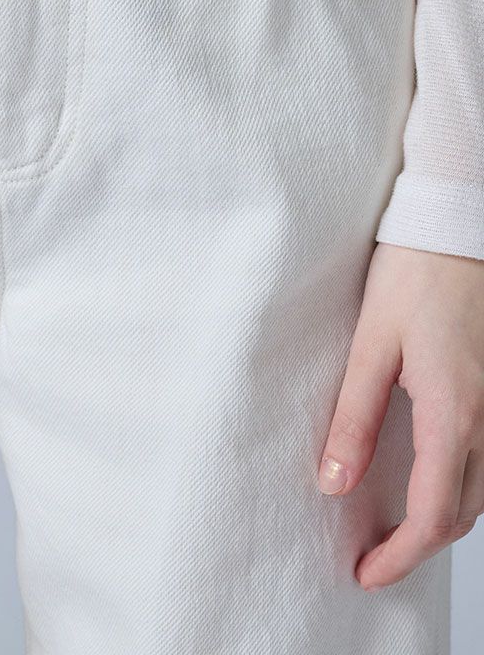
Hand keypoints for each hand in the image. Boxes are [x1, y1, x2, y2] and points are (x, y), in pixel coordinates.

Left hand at [319, 240, 483, 589]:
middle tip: (371, 558)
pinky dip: (460, 487)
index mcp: (455, 414)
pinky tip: (428, 480)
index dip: (400, 556)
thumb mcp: (370, 345)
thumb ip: (354, 418)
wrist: (456, 228)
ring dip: (443, 519)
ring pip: (482, 493)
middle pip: (463, 514)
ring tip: (394, 529)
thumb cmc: (412, 276)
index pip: (434, 516)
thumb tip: (333, 483)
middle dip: (418, 547)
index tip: (365, 573)